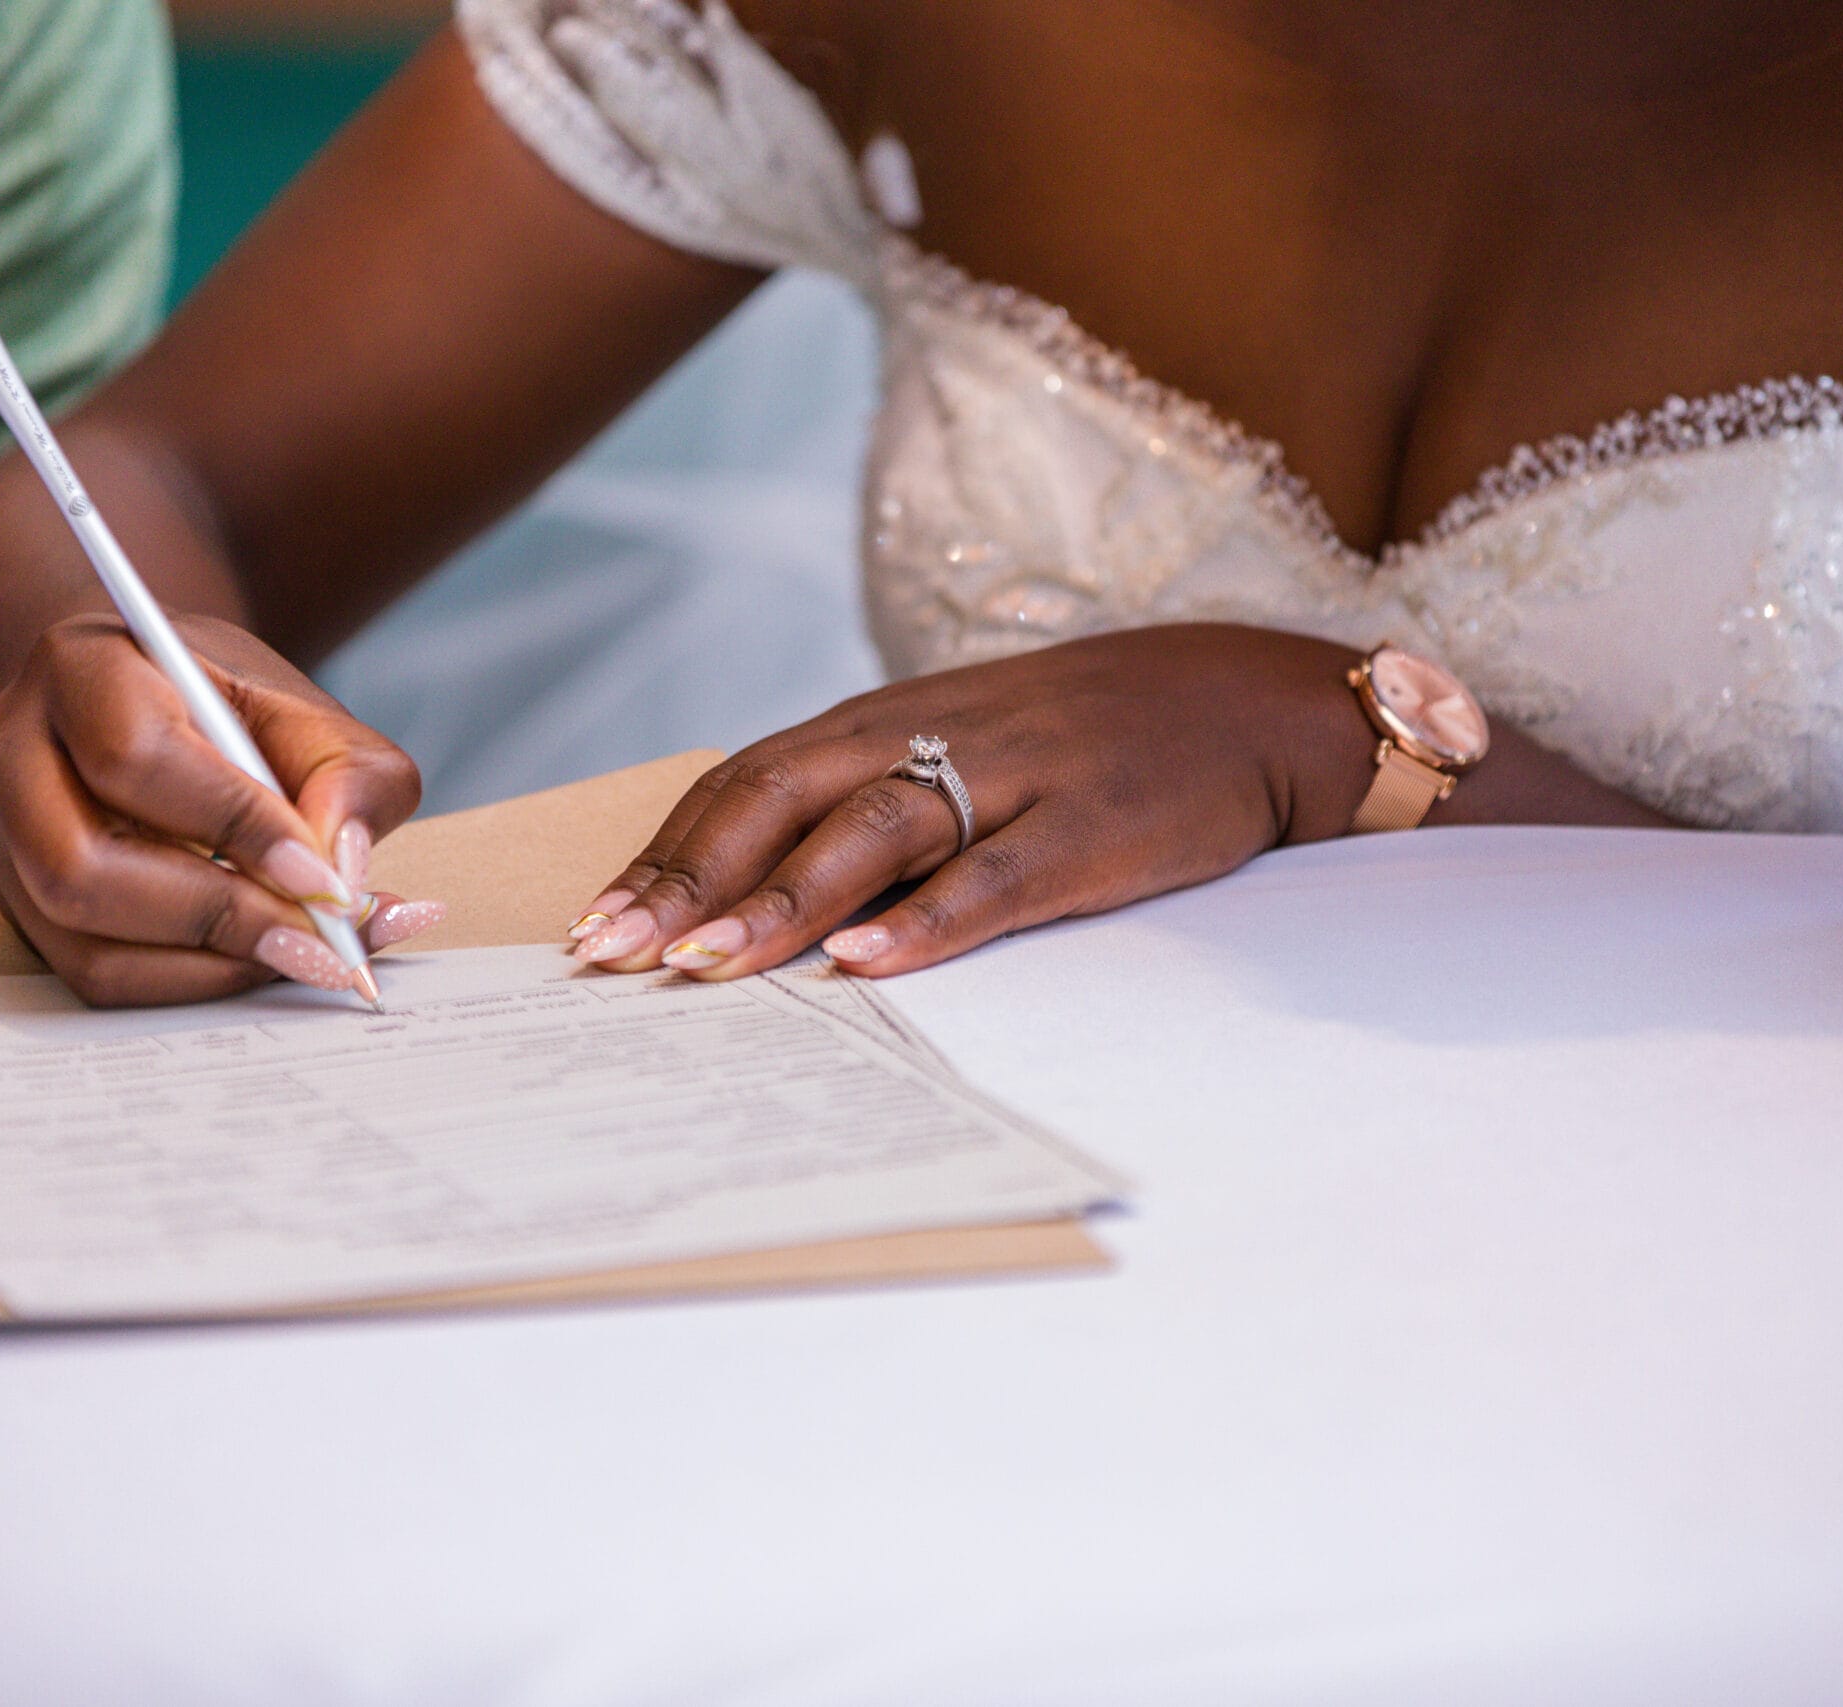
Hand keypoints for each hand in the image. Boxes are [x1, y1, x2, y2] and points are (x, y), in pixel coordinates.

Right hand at [0, 611, 433, 1005]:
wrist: (152, 708)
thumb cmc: (231, 711)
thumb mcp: (310, 717)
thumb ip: (349, 778)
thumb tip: (341, 873)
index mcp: (83, 666)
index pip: (135, 758)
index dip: (234, 827)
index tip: (322, 878)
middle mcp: (11, 747)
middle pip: (79, 865)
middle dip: (216, 915)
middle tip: (320, 938)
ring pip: (79, 932)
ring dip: (206, 961)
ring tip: (302, 952)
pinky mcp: (13, 898)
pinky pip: (90, 971)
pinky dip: (188, 980)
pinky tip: (256, 959)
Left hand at [568, 624, 1375, 979]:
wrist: (1249, 700)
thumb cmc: (1088, 741)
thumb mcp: (963, 748)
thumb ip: (868, 803)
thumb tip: (751, 896)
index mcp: (890, 722)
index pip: (751, 779)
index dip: (669, 851)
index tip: (594, 924)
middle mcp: (934, 737)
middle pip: (785, 795)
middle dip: (690, 878)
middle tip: (613, 955)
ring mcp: (1015, 779)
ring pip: (874, 831)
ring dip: (781, 899)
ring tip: (705, 965)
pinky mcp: (1092, 829)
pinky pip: (997, 877)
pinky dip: (929, 921)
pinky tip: (868, 965)